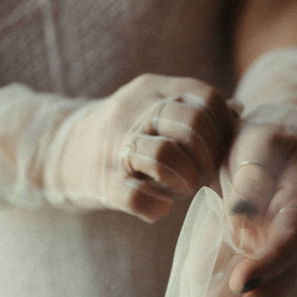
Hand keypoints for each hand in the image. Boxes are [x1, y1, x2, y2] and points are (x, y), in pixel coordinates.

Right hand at [46, 74, 234, 220]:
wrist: (57, 148)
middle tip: (202, 173)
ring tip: (183, 187)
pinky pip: (137, 198)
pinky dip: (157, 207)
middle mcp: (135, 112)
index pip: (206, 97)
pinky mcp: (102, 183)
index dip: (224, 128)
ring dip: (185, 180)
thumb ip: (196, 109)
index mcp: (154, 89)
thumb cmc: (124, 132)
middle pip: (191, 123)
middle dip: (208, 156)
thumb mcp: (155, 107)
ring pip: (164, 156)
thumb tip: (238, 113)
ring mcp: (116, 147)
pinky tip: (159, 205)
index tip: (220, 150)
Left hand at [209, 118, 296, 296]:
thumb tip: (238, 218)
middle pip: (281, 273)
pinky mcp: (249, 244)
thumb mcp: (264, 143)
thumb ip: (252, 180)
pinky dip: (217, 286)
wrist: (283, 136)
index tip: (241, 281)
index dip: (269, 263)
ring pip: (258, 279)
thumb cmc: (276, 135)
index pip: (292, 239)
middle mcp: (291, 231)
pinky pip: (234, 269)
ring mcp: (271, 241)